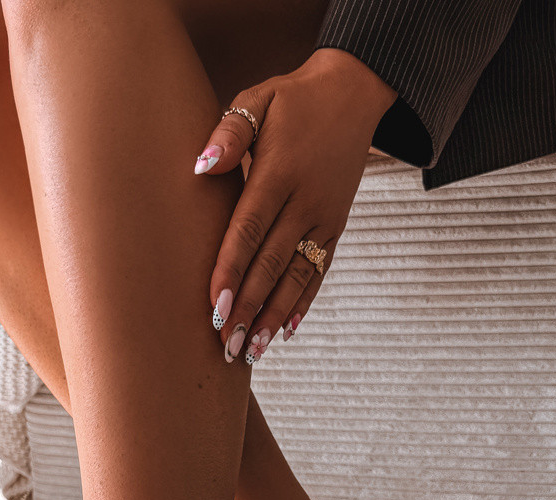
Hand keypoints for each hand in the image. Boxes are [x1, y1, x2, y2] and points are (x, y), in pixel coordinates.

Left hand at [195, 50, 395, 363]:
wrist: (354, 93)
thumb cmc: (293, 99)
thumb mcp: (258, 99)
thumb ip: (230, 132)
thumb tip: (201, 167)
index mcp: (280, 173)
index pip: (249, 231)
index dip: (231, 271)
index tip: (214, 307)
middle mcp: (305, 202)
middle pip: (270, 264)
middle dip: (247, 308)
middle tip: (225, 345)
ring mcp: (324, 218)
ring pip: (296, 276)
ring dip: (273, 316)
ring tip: (251, 350)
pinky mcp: (336, 227)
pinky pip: (318, 271)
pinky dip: (302, 302)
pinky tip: (286, 331)